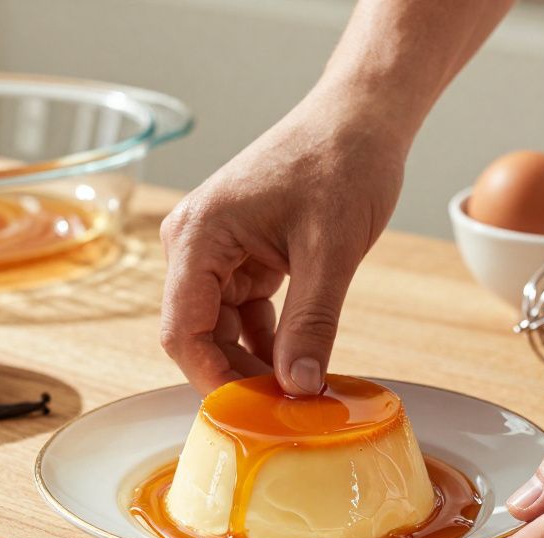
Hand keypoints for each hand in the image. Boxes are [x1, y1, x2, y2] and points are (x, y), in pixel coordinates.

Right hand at [159, 100, 405, 394]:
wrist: (361, 116)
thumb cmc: (342, 161)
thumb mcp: (331, 251)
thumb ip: (312, 324)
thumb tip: (299, 388)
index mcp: (198, 235)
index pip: (182, 332)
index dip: (214, 379)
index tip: (255, 415)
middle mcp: (194, 244)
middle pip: (198, 336)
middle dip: (239, 376)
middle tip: (286, 414)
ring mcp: (216, 250)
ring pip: (221, 329)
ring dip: (256, 362)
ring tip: (298, 395)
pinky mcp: (241, 254)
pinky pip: (244, 313)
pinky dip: (270, 340)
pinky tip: (301, 364)